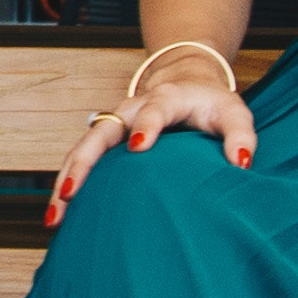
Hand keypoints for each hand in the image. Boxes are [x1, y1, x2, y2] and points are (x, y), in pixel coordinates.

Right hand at [46, 57, 255, 226]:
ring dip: (67, 179)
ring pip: (82, 149)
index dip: (146, 125)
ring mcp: (114, 124)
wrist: (186, 83)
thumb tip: (241, 164)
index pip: (153, 110)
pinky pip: (80, 159)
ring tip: (56, 215)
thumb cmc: (211, 104)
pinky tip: (60, 213)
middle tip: (71, 191)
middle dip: (83, 162)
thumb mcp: (234, 114)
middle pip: (100, 132)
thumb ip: (241, 137)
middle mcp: (131, 110)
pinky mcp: (106, 140)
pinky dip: (68, 184)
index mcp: (165, 99)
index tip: (137, 146)